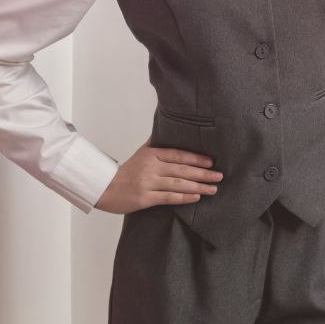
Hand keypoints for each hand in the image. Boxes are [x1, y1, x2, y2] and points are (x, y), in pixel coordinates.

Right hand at [94, 138, 222, 213]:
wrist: (105, 188)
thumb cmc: (126, 170)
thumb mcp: (141, 152)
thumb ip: (156, 142)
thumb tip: (168, 125)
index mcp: (152, 154)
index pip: (179, 155)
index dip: (196, 158)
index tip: (212, 161)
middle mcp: (151, 167)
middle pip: (182, 169)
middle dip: (203, 173)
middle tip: (220, 176)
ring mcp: (148, 183)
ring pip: (178, 184)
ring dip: (198, 186)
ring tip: (214, 189)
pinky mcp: (145, 198)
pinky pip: (168, 198)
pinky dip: (184, 197)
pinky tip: (196, 197)